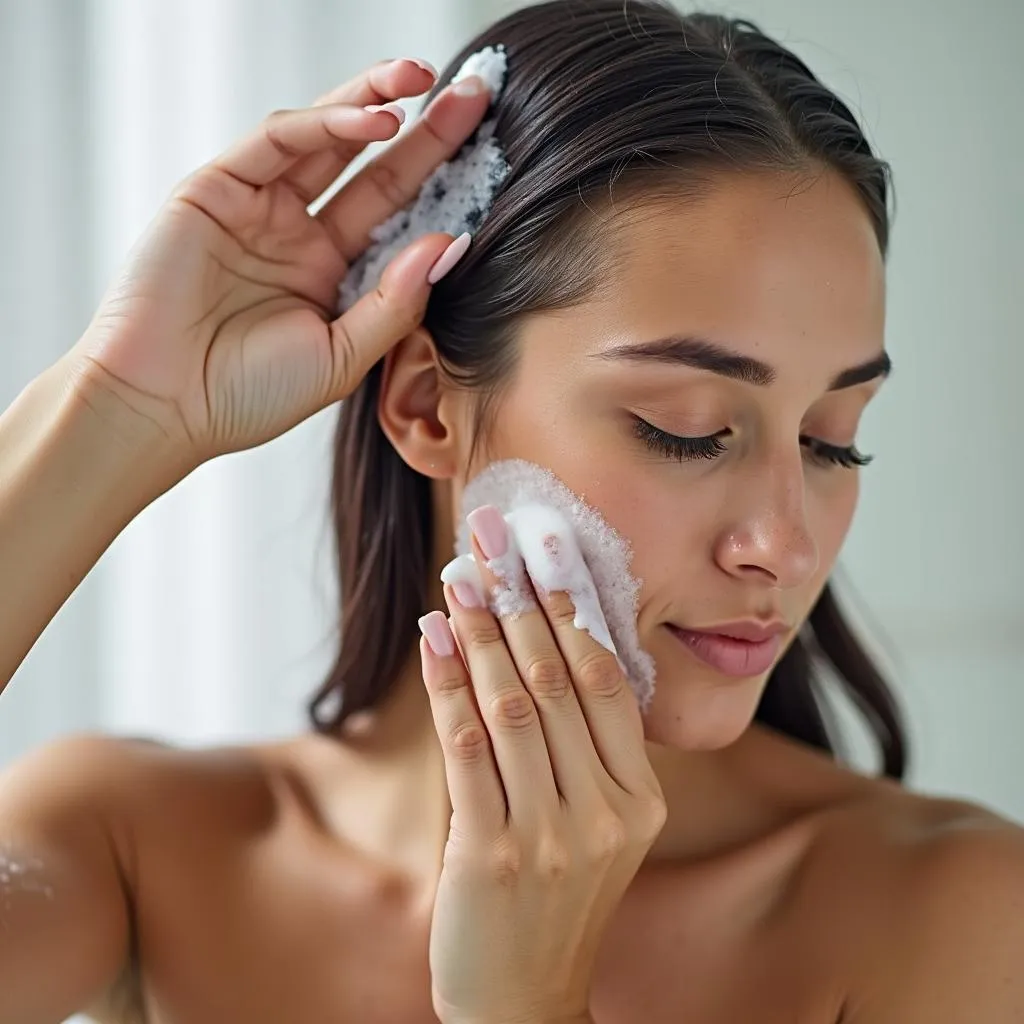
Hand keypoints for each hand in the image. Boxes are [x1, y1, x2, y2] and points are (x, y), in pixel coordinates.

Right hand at [68, 58, 489, 466]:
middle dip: (423, 128)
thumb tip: (450, 244)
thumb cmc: (248, 397)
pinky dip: (321, 124)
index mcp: (333, 275)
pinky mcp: (215, 189)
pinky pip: (275, 143)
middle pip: (373, 168)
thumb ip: (395, 304)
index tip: (489, 147)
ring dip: (373, 103)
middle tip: (474, 93)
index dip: (441, 179)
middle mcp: (300, 235)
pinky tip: (372, 119)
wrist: (163, 407)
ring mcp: (259, 209)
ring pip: (325, 139)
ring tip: (424, 82)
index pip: (398, 214)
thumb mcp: (341, 358)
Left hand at [417, 505, 667, 1023]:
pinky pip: (467, 749)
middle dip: (524, 596)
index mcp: (641, 797)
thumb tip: (547, 642)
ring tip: (459, 573)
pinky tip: (432, 638)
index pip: (608, 678)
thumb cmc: (556, 899)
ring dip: (481, 630)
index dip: (575, 603)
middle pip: (561, 677)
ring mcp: (553, 836)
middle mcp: (606, 811)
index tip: (549, 542)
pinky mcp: (493, 855)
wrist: (524, 1000)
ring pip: (514, 704)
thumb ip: (583, 747)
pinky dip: (447, 685)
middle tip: (497, 532)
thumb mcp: (595, 825)